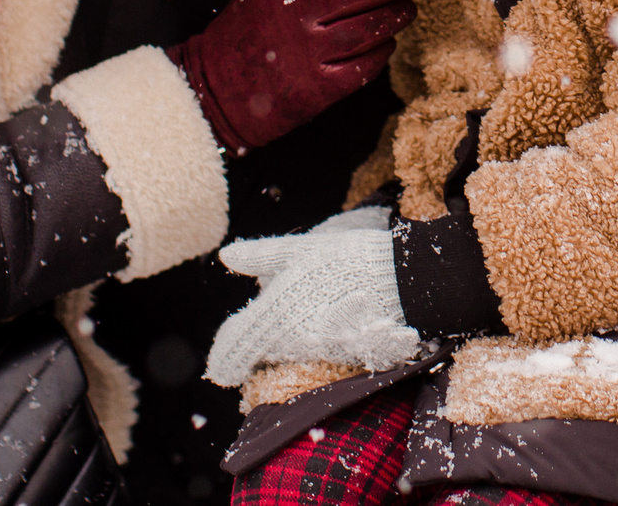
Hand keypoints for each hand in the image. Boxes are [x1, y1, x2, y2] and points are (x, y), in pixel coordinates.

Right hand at [170, 0, 434, 154]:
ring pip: (368, 29)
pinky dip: (380, 52)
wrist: (210, 94)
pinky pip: (362, 68)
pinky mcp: (317, 91)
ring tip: (410, 6)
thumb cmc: (239, 40)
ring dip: (396, 14)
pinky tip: (388, 43)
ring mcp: (308, 56)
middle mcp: (297, 19)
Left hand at [204, 207, 419, 385]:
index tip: (218, 369)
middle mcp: (289, 340)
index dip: (223, 359)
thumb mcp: (300, 249)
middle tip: (247, 347)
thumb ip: (260, 255)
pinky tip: (313, 326)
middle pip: (259, 354)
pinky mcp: (337, 355)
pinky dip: (303, 347)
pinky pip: (308, 354)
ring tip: (285, 327)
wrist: (400, 282)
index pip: (236, 347)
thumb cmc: (347, 258)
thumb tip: (226, 254)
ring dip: (278, 348)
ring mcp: (314, 351)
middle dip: (251, 352)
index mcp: (274, 314)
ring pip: (283, 355)